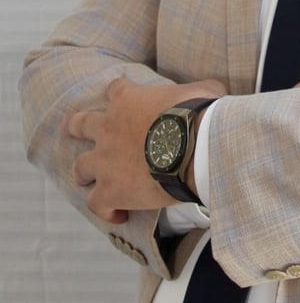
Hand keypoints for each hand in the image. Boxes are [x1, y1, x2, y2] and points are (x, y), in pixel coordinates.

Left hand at [66, 77, 225, 223]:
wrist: (193, 147)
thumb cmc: (200, 115)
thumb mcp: (205, 90)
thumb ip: (203, 89)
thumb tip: (217, 91)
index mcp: (128, 99)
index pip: (115, 90)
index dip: (119, 94)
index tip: (125, 99)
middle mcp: (108, 127)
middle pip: (80, 124)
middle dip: (78, 128)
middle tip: (79, 132)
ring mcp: (105, 160)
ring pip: (80, 167)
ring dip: (87, 172)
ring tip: (96, 180)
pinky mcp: (110, 190)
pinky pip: (96, 203)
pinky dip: (106, 209)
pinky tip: (119, 214)